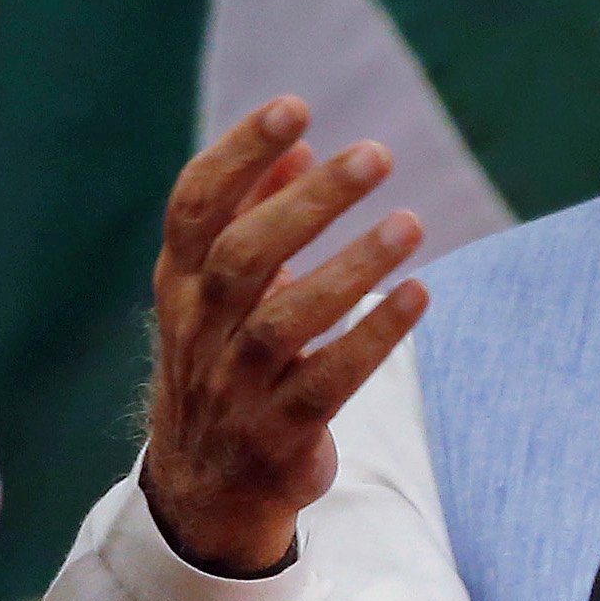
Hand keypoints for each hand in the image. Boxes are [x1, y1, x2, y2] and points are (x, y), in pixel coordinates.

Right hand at [141, 96, 427, 573]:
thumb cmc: (224, 366)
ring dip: (350, 267)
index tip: (295, 108)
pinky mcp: (279, 436)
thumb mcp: (222, 295)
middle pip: (244, 258)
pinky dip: (373, 335)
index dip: (239, 154)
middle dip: (309, 203)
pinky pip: (328, 381)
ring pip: (283, 321)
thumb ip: (254, 218)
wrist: (203, 492)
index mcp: (180, 286)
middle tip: (375, 154)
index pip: (196, 209)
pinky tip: (418, 294)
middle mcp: (199, 333)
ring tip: (409, 222)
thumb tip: (299, 147)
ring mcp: (235, 388)